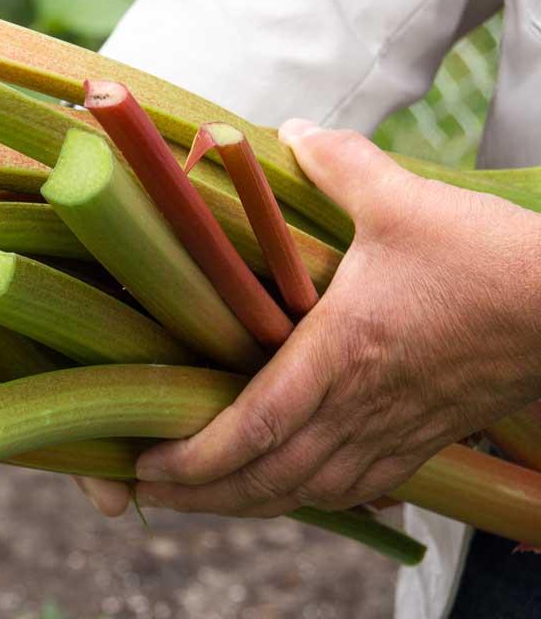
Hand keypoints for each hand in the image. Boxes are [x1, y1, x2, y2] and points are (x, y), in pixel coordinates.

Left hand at [123, 119, 540, 517]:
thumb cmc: (490, 258)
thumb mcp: (403, 199)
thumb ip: (339, 166)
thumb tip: (291, 133)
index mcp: (341, 354)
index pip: (252, 426)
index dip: (194, 457)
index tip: (146, 464)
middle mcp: (361, 406)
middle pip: (268, 477)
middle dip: (203, 494)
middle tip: (151, 493)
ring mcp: (397, 430)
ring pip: (310, 491)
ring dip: (250, 503)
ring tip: (206, 499)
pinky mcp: (427, 437)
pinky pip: (359, 486)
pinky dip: (312, 495)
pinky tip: (293, 489)